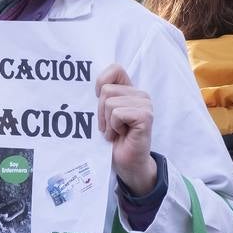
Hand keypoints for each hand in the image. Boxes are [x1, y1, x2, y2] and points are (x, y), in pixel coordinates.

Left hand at [96, 64, 156, 194]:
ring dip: (107, 122)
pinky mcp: (145, 116)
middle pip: (107, 90)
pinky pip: (117, 113)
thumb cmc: (115, 140)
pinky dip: (114, 127)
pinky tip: (122, 135)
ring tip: (116, 132)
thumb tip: (87, 86)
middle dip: (101, 112)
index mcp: (130, 91)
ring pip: (110, 102)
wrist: (127, 163)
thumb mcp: (104, 115)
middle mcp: (140, 95)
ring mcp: (145, 105)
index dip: (102, 82)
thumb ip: (102, 98)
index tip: (99, 100)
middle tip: (110, 127)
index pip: (115, 69)